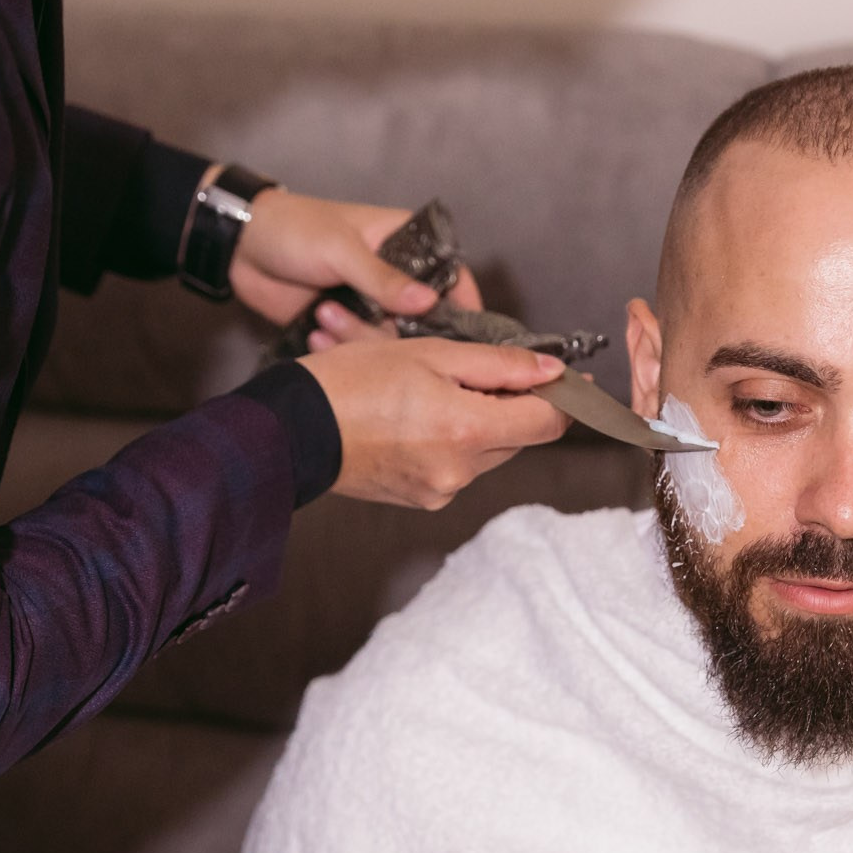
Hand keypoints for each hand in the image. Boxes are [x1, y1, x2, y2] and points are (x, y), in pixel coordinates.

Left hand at [228, 188, 483, 348]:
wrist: (239, 249)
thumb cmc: (294, 229)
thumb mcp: (340, 249)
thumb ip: (383, 278)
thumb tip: (429, 302)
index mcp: (403, 242)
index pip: (451, 274)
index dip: (463, 304)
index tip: (465, 336)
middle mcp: (394, 277)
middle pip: (423, 319)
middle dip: (395, 330)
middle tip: (369, 323)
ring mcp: (369, 304)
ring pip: (389, 340)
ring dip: (358, 337)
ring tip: (325, 315)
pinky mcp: (344, 325)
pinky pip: (357, 349)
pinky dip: (341, 347)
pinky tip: (316, 331)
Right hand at [299, 339, 570, 509]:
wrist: (291, 430)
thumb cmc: (350, 382)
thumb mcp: (430, 353)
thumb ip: (499, 363)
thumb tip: (552, 370)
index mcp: (467, 429)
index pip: (548, 421)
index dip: (562, 396)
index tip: (561, 377)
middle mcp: (461, 470)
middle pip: (520, 437)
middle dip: (511, 404)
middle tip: (478, 372)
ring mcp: (441, 490)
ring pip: (489, 452)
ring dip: (480, 423)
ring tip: (433, 393)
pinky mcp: (422, 499)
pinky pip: (458, 467)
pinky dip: (451, 442)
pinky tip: (416, 419)